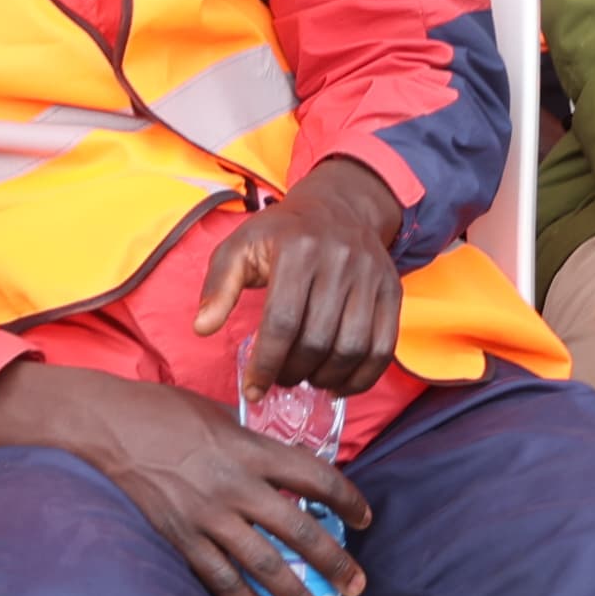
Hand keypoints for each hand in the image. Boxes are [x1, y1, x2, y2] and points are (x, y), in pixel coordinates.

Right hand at [0, 359, 370, 595]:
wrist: (108, 426)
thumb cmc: (164, 411)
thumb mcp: (220, 416)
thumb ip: (254, 444)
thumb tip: (283, 465)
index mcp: (252, 449)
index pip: (316, 475)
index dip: (347, 498)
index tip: (366, 517)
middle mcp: (237, 485)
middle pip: (299, 529)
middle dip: (333, 560)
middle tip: (358, 584)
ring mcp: (208, 516)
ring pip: (263, 564)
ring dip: (295, 594)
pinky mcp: (182, 537)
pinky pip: (220, 579)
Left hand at [196, 158, 407, 392]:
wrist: (339, 207)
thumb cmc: (282, 233)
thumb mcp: (240, 246)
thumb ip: (218, 285)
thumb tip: (202, 328)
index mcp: (297, 248)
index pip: (282, 321)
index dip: (266, 363)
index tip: (254, 388)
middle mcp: (340, 260)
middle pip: (317, 339)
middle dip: (292, 372)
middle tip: (279, 379)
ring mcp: (371, 276)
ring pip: (352, 348)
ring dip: (325, 378)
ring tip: (305, 379)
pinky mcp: (392, 291)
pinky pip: (383, 348)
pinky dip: (362, 378)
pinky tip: (337, 385)